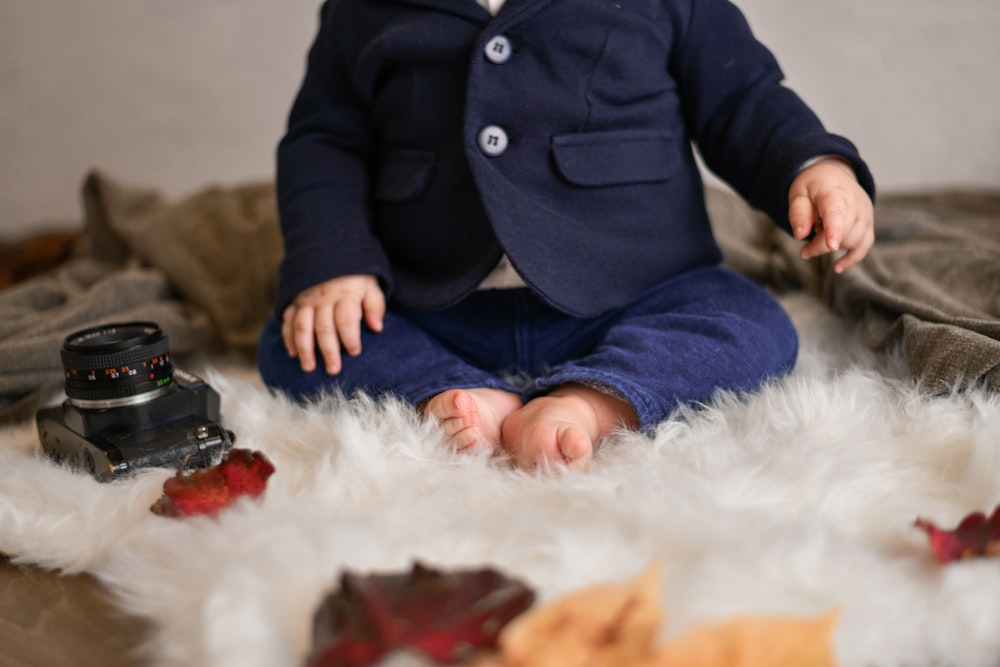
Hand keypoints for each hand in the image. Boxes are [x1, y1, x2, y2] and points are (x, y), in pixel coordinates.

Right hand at [281, 274, 384, 373]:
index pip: (347, 319)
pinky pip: (288, 319)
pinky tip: (292, 353)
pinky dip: (288, 337)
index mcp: (346, 294)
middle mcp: (324, 297)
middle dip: (329, 350)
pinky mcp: (294, 299)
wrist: (329, 249)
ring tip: (309, 367)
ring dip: (305, 348)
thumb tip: (377, 328)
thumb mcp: (371, 285)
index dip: (350, 338)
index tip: (354, 352)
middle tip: (333, 370)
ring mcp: (306, 299)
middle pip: (325, 327)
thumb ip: (375, 305)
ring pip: (303, 326)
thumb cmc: (356, 274)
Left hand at [788, 158, 874, 272]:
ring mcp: (865, 214)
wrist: (832, 175)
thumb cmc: (813, 186)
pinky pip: (865, 245)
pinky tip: (838, 267)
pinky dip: (853, 258)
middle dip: (820, 244)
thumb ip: (798, 213)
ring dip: (832, 247)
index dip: (835, 230)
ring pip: (853, 241)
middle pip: (843, 232)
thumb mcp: (798, 194)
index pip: (837, 213)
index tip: (832, 246)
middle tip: (804, 249)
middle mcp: (855, 203)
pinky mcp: (868, 224)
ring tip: (819, 235)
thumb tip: (800, 235)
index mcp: (834, 192)